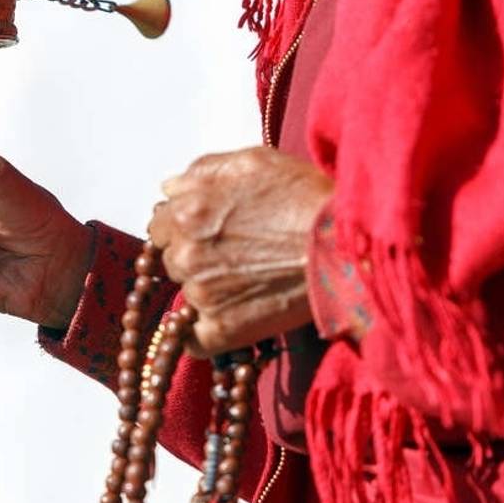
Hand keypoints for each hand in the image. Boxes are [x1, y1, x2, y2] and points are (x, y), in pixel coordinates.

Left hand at [148, 147, 332, 354]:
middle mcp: (186, 253)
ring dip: (206, 291)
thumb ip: (202, 170)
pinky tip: (227, 321)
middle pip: (172, 260)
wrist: (343, 247)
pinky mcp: (220, 330)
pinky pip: (193, 341)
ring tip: (247, 283)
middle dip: (195, 258)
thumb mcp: (253, 162)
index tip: (206, 234)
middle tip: (234, 257)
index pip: (160, 226)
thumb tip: (171, 188)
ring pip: (186, 295)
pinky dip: (203, 335)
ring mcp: (201, 294)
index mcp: (186, 210)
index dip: (182, 228)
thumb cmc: (306, 198)